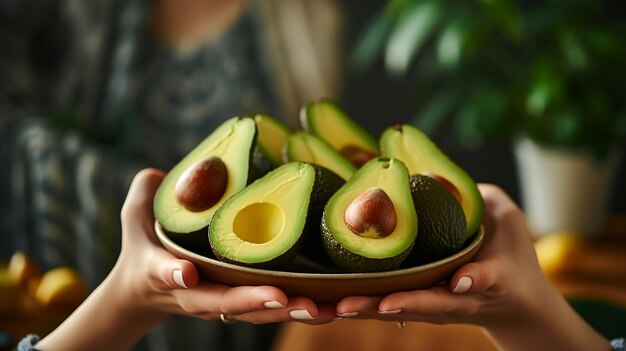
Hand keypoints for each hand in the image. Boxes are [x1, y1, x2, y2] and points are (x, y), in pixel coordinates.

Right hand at [36, 169, 334, 350]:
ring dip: (286, 313)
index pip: (165, 274)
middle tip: (283, 298)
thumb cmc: (144, 247)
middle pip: (223, 303)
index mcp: (163, 273)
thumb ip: (144, 196)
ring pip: (254, 314)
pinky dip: (298, 312)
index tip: (186, 271)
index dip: (174, 273)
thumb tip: (156, 174)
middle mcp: (195, 296)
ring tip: (319, 308)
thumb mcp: (135, 219)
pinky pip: (271, 311)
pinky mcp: (242, 305)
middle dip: (253, 302)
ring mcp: (220, 305)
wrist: (147, 291)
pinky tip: (332, 309)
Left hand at [335, 184, 609, 350]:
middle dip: (374, 308)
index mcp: (473, 286)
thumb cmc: (512, 252)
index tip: (392, 303)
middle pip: (406, 309)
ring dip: (359, 308)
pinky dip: (358, 298)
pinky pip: (383, 297)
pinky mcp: (412, 294)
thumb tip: (441, 182)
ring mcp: (427, 302)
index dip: (418, 299)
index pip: (443, 297)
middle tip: (343, 308)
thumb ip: (482, 206)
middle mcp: (444, 302)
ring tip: (325, 308)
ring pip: (388, 308)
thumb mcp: (506, 221)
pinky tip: (324, 298)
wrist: (513, 294)